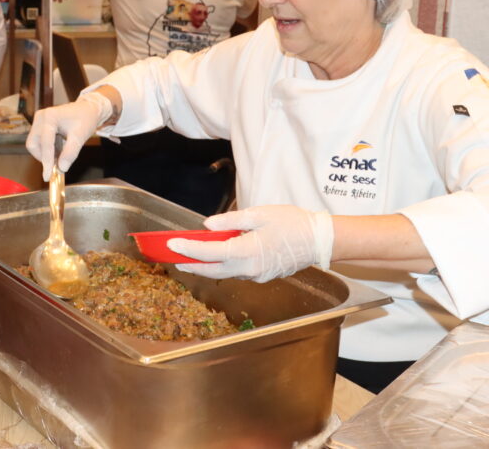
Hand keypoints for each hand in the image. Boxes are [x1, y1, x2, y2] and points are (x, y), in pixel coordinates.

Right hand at [26, 97, 104, 180]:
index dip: (46, 161)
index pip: (45, 144)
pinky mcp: (40, 125)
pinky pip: (39, 142)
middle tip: (57, 164)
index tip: (47, 176)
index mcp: (50, 117)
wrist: (87, 109)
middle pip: (33, 144)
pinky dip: (48, 149)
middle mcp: (41, 117)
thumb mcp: (80, 137)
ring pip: (34, 144)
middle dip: (43, 157)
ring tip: (62, 152)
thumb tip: (61, 168)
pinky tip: (60, 147)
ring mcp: (38, 120)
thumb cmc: (85, 119)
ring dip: (46, 153)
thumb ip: (70, 153)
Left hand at [167, 205, 334, 282]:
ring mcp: (257, 275)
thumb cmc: (292, 223)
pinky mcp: (263, 276)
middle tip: (174, 257)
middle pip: (212, 270)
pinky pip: (237, 273)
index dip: (188, 249)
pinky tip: (217, 257)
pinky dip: (223, 266)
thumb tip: (208, 226)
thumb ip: (231, 221)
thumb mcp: (259, 214)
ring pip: (224, 274)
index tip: (172, 244)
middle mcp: (249, 268)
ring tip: (192, 256)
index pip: (209, 253)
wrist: (319, 240)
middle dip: (191, 264)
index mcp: (246, 251)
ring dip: (206, 267)